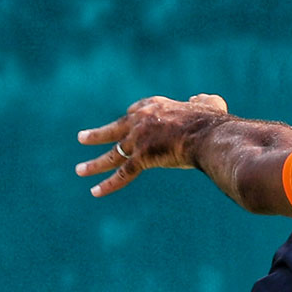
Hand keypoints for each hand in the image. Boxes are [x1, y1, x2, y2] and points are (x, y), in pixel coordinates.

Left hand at [75, 93, 229, 196]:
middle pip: (115, 129)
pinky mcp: (141, 157)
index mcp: (154, 106)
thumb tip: (202, 100)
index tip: (126, 122)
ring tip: (80, 170)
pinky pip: (122, 174)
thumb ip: (203, 102)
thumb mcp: (209, 105)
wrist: (206, 135)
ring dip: (95, 164)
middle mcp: (140, 121)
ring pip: (112, 153)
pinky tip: (95, 191)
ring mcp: (138, 139)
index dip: (129, 120)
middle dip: (98, 135)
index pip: (133, 112)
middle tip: (82, 138)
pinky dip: (109, 184)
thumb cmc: (211, 121)